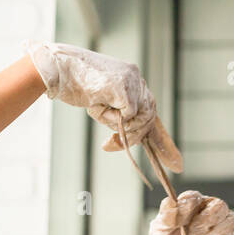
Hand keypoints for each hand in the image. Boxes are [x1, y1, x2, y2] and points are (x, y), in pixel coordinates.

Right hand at [26, 42, 179, 167]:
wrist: (57, 68)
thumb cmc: (73, 85)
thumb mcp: (101, 102)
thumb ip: (119, 114)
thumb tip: (127, 136)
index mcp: (132, 79)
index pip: (151, 110)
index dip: (162, 141)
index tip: (176, 166)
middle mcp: (136, 77)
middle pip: (149, 117)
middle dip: (134, 136)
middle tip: (110, 144)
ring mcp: (132, 80)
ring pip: (140, 118)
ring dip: (120, 126)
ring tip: (99, 115)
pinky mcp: (124, 86)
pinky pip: (127, 115)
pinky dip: (110, 118)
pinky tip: (96, 105)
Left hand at [141, 191, 233, 234]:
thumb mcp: (160, 230)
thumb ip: (166, 217)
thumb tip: (170, 202)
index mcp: (192, 203)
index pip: (195, 198)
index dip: (191, 208)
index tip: (183, 221)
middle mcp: (209, 210)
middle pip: (220, 206)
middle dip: (209, 218)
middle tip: (194, 231)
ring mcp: (220, 226)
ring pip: (230, 221)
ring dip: (215, 232)